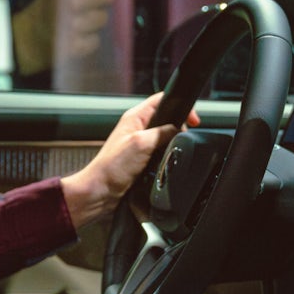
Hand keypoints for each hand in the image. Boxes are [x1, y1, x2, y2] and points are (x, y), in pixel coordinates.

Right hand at [12, 0, 119, 77]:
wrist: (33, 35)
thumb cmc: (49, 2)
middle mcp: (70, 1)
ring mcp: (73, 25)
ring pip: (103, 18)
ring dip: (94, 18)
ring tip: (80, 18)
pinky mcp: (75, 47)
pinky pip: (95, 40)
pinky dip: (88, 38)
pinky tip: (77, 34)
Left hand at [61, 92, 198, 227]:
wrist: (100, 193)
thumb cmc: (111, 168)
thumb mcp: (141, 144)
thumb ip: (162, 133)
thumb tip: (179, 130)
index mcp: (134, 117)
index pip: (162, 100)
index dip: (181, 105)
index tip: (193, 120)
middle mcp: (137, 128)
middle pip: (167, 119)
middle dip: (179, 128)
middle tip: (183, 139)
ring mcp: (140, 145)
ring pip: (165, 138)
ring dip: (171, 146)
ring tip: (172, 153)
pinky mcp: (142, 160)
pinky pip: (161, 154)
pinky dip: (166, 158)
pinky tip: (165, 165)